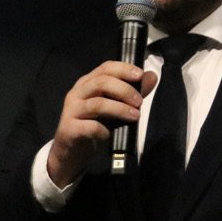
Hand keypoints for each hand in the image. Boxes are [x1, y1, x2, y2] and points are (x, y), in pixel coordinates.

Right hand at [46, 61, 157, 186]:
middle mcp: (77, 93)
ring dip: (119, 109)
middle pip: (101, 82)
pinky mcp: (70, 129)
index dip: (123, 69)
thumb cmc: (95, 126)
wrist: (72, 152)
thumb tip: (151, 76)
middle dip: (124, 90)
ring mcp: (72, 111)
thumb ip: (132, 93)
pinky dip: (106, 130)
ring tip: (135, 116)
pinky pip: (91, 126)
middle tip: (140, 102)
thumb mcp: (115, 109)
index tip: (140, 75)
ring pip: (97, 104)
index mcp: (88, 83)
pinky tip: (113, 134)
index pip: (105, 68)